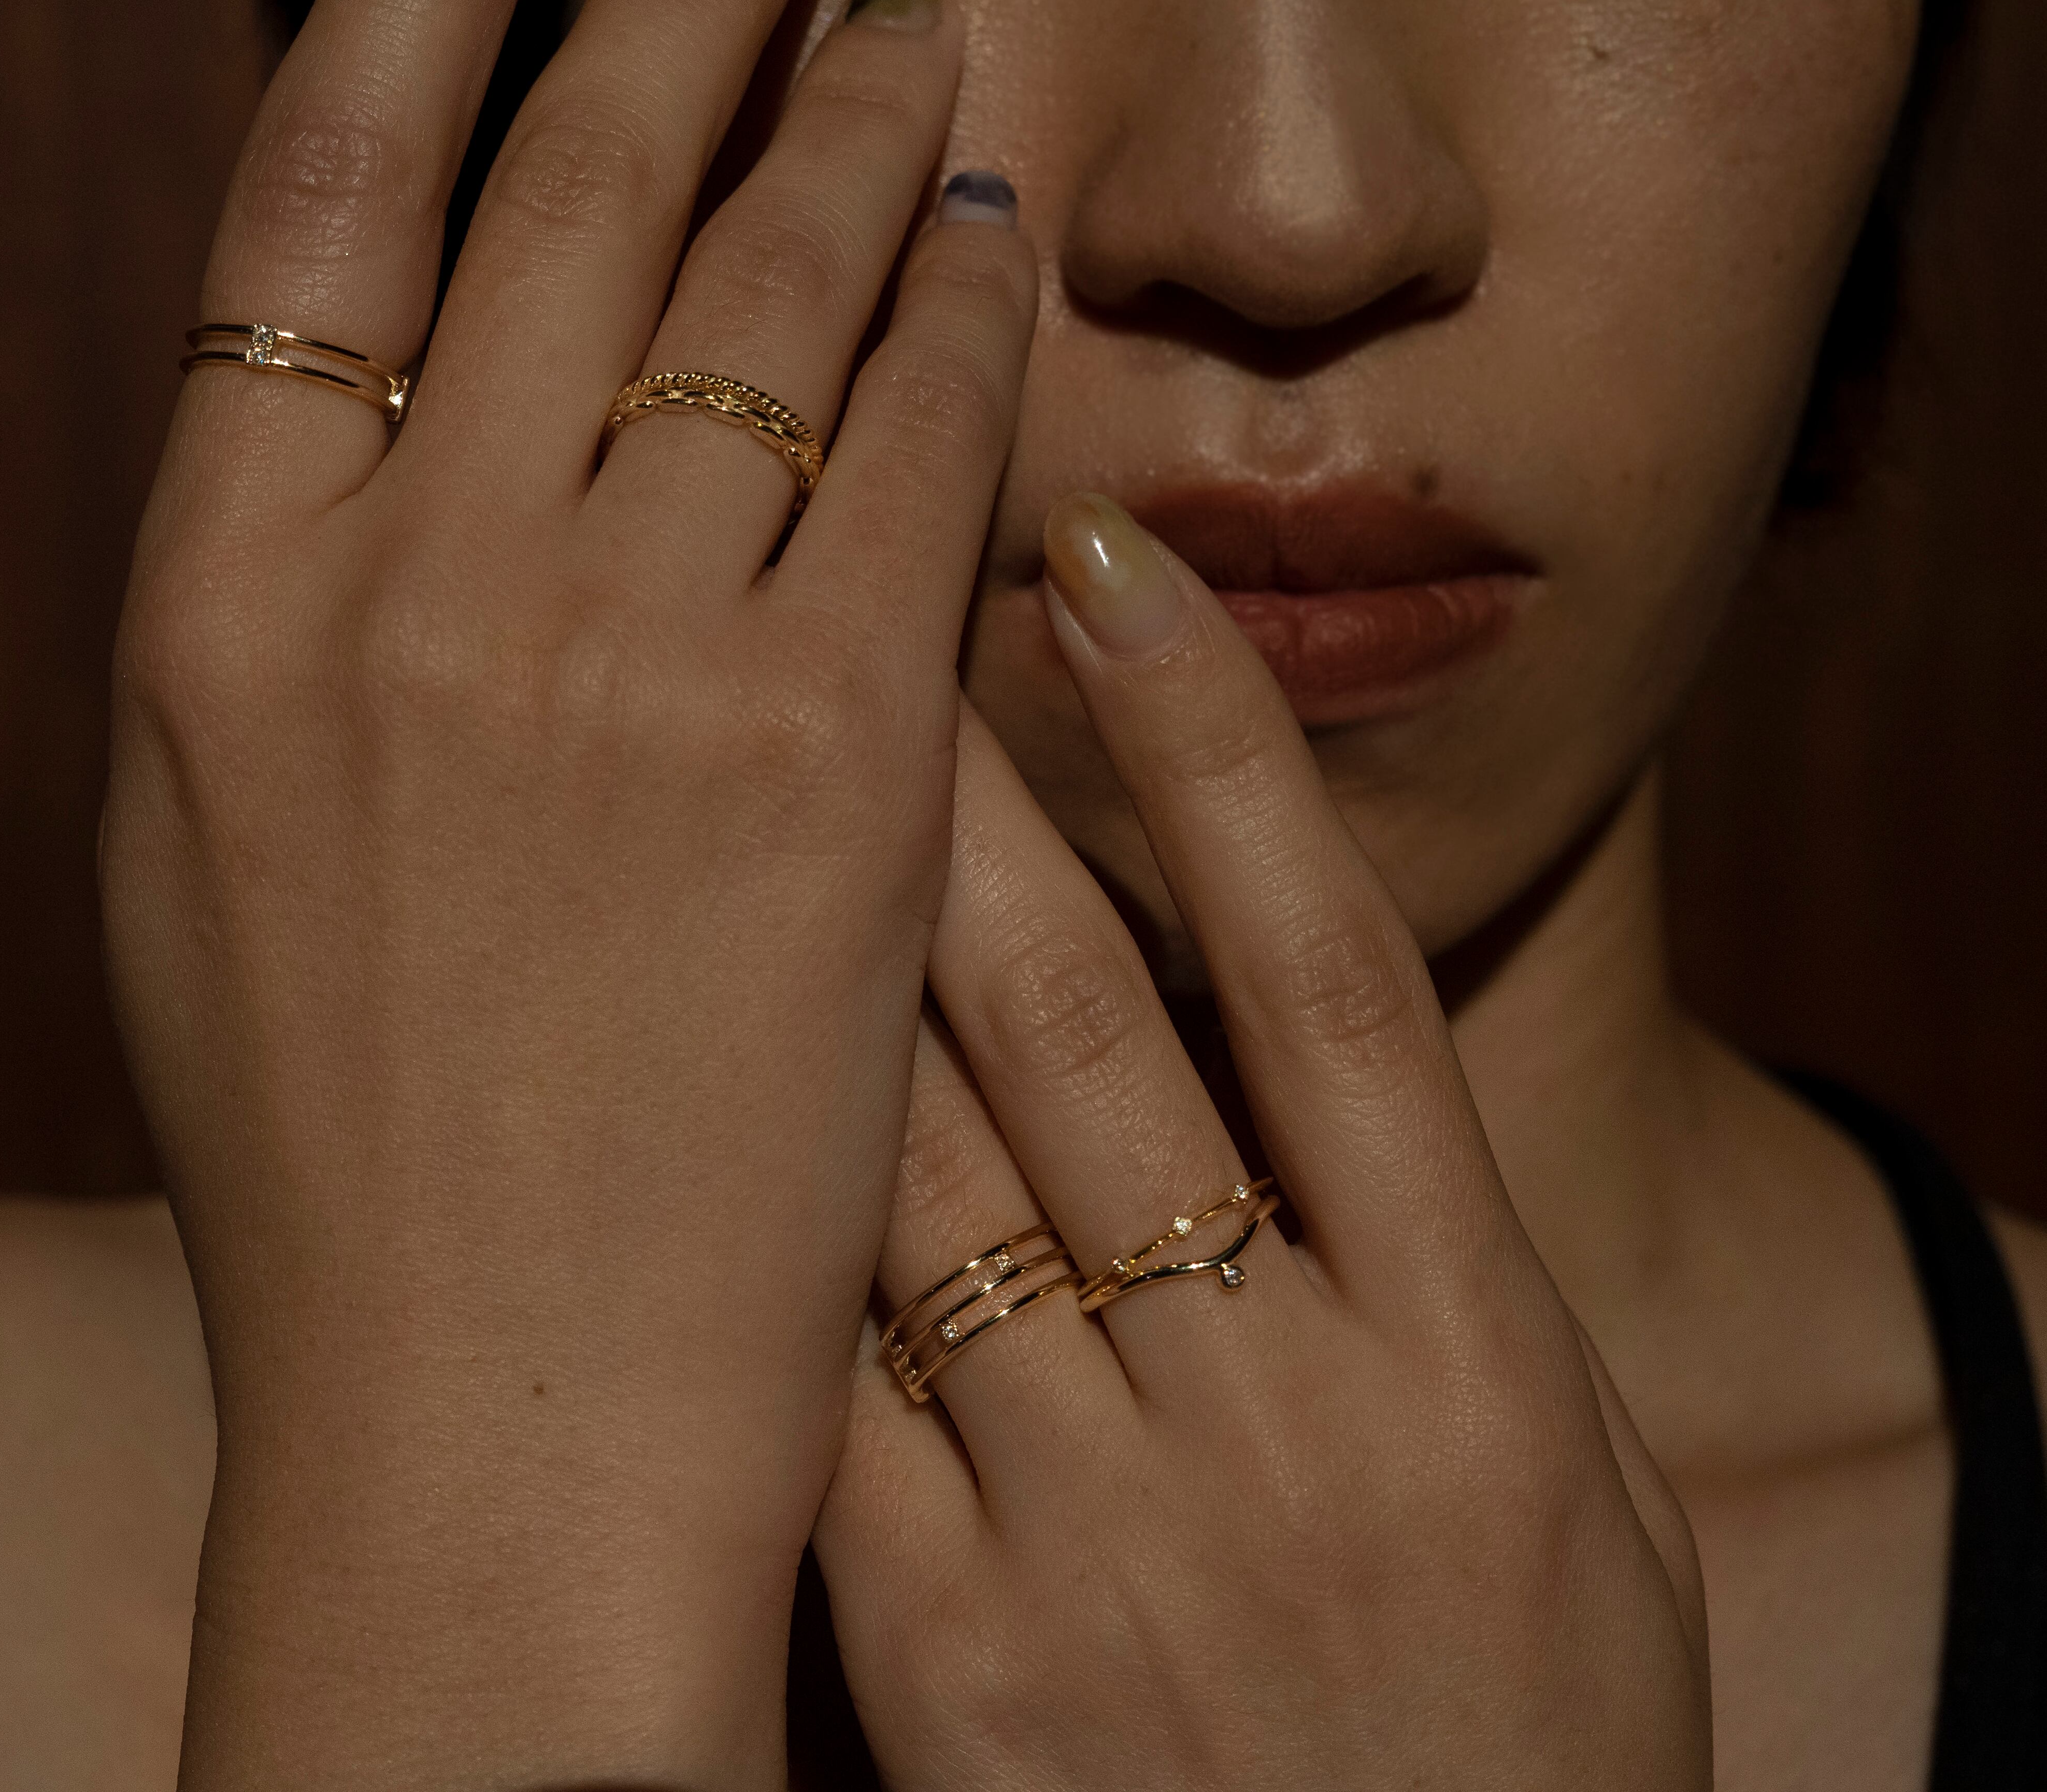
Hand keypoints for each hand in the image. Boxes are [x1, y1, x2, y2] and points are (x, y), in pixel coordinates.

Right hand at [99, 0, 1035, 1783]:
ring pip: (760, 285)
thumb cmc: (338, 1134)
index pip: (323, 183)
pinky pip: (920, 453)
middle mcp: (411, 594)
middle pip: (568, 178)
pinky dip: (956, 309)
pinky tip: (980, 216)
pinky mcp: (837, 765)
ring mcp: (626, 673)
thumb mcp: (213, 835)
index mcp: (216, 603)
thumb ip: (296, 585)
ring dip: (838, 104)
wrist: (488, 1409)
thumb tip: (407, 356)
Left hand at [815, 498, 1708, 1787]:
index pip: (1329, 978)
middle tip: (832, 593)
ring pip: (922, 1185)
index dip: (1218, 747)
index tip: (1113, 563)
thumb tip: (1329, 1050)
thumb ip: (1451, 1283)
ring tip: (715, 777)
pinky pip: (830, 1394)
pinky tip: (661, 1087)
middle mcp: (1287, 1424)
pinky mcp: (949, 1666)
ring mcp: (1107, 1544)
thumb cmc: (1524, 1751)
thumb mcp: (1575, 1504)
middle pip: (1085, 1036)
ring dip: (814, 965)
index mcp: (1473, 1364)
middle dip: (953, 796)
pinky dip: (764, 1234)